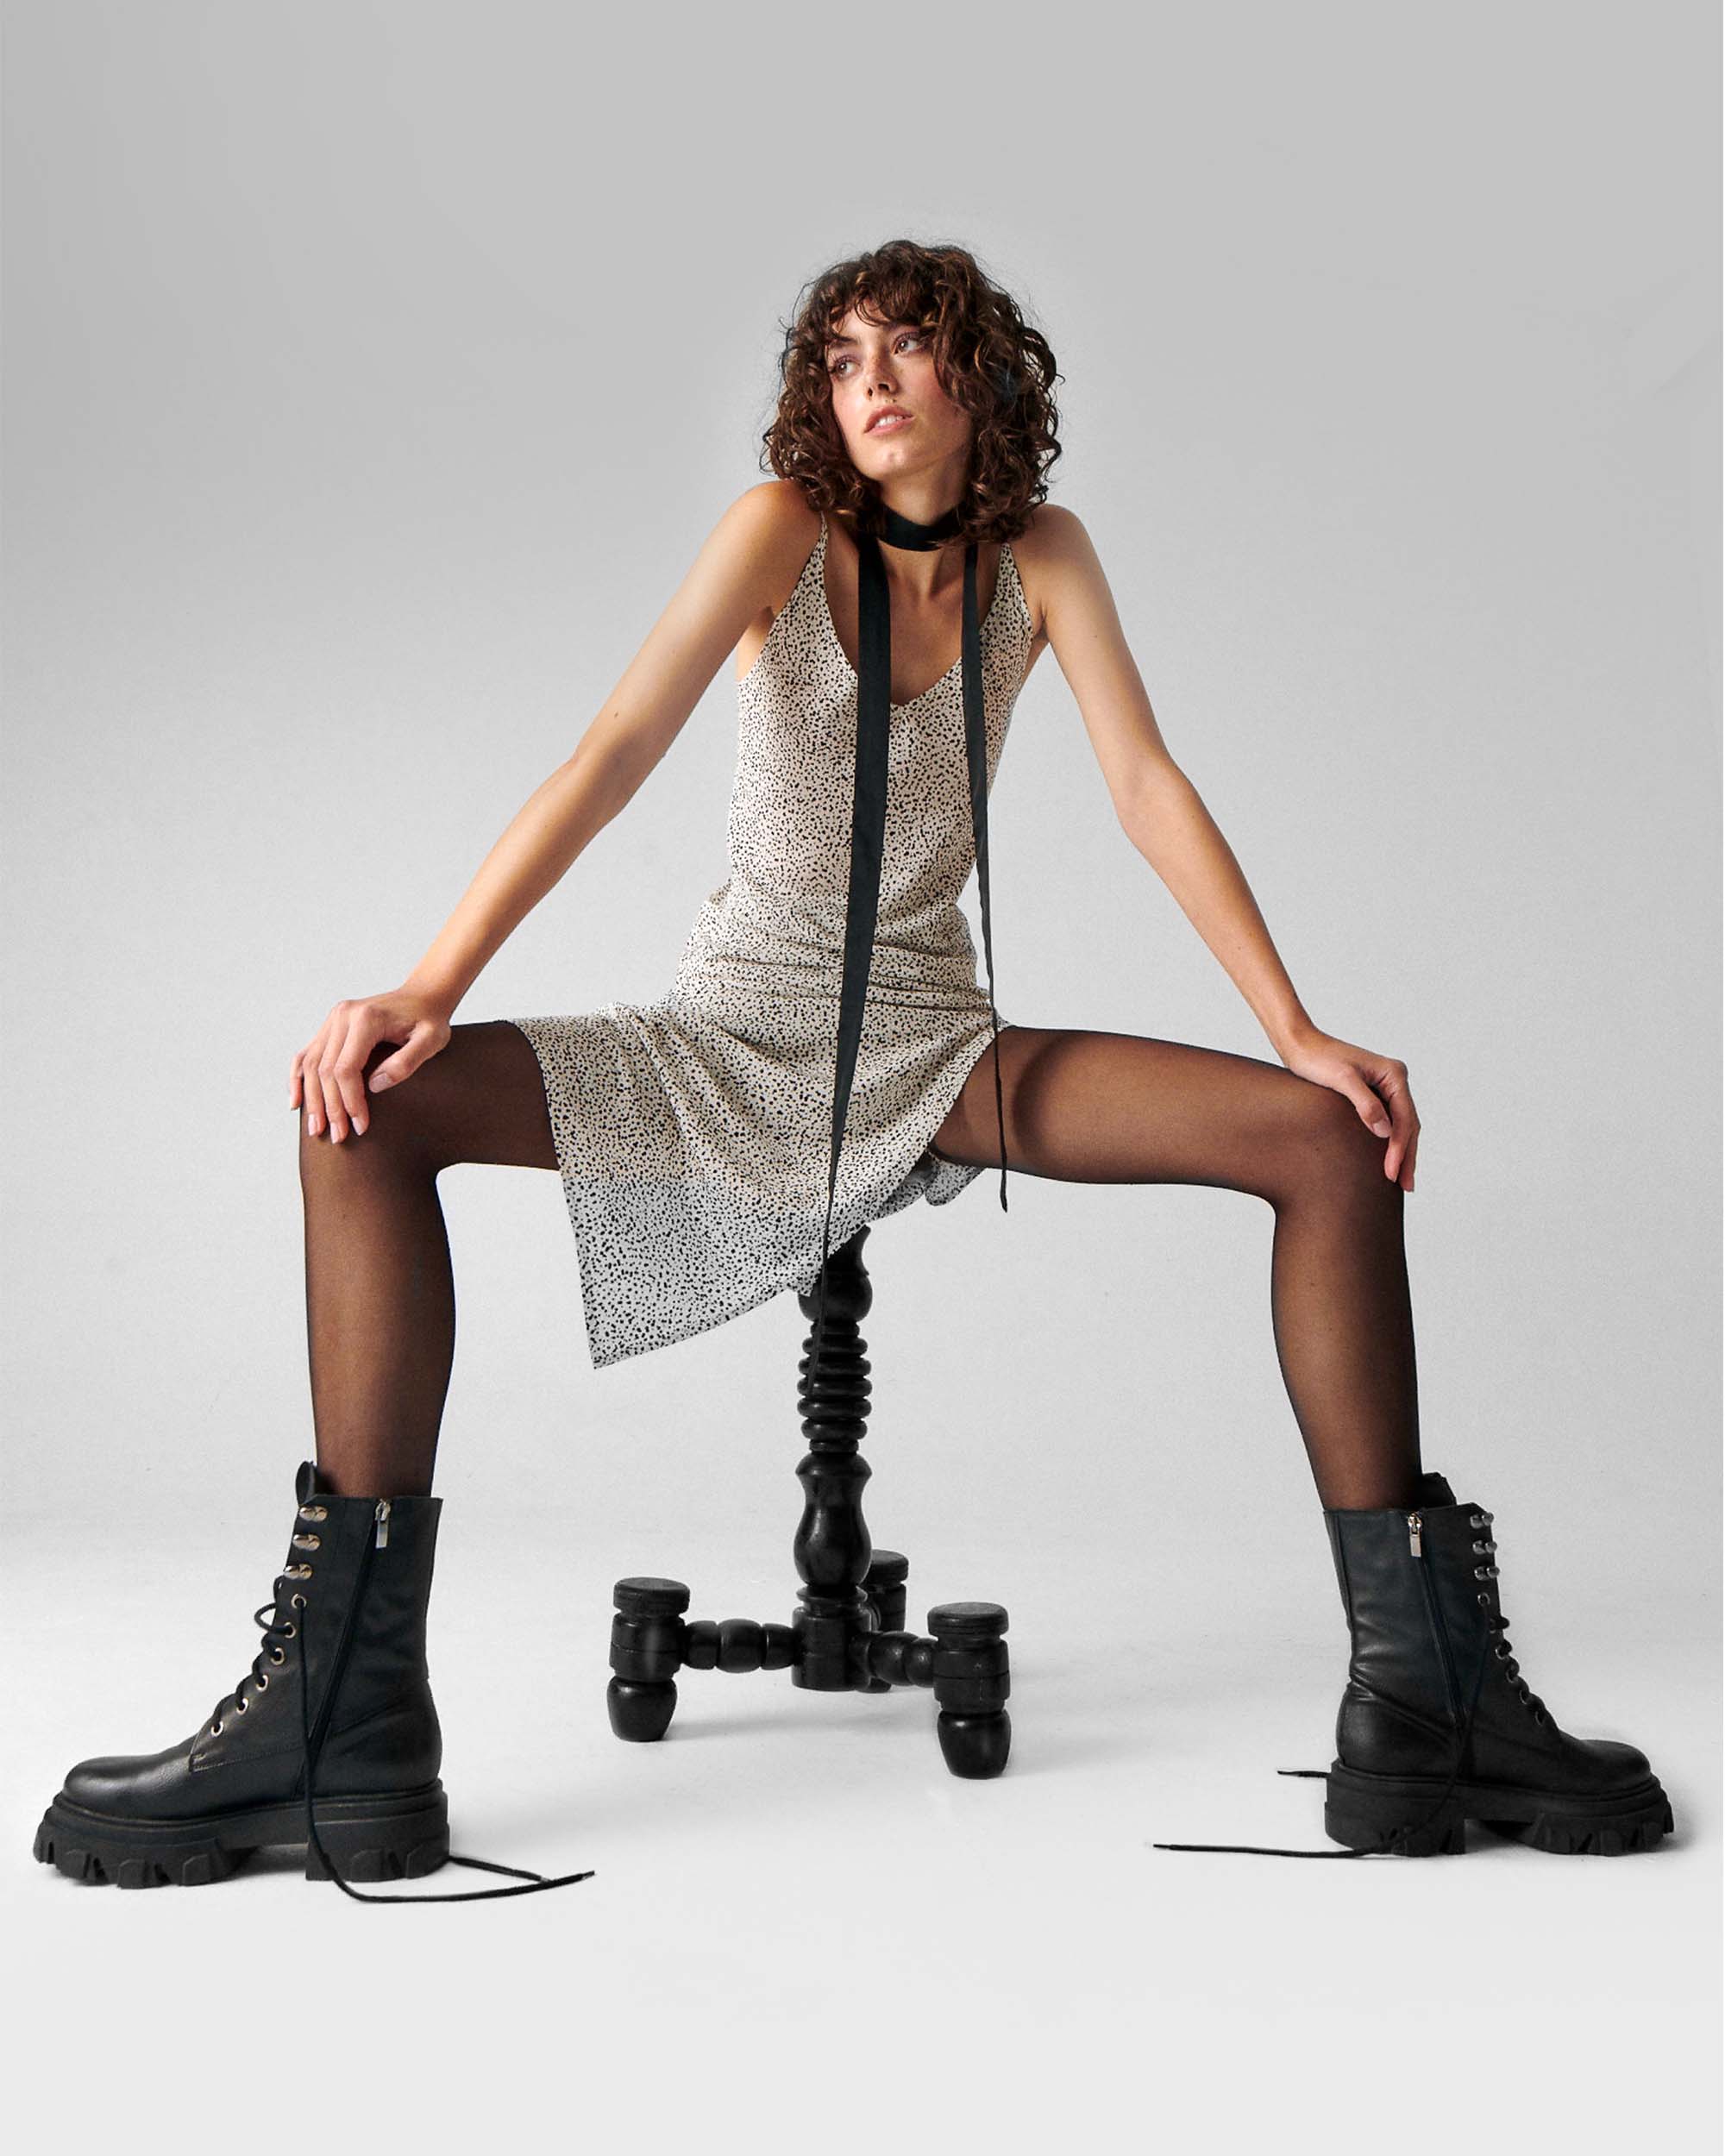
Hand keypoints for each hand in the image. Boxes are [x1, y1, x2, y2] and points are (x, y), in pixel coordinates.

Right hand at [290, 988, 452, 1142]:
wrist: (423, 996)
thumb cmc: (430, 1020)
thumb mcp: (431, 1040)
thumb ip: (407, 1062)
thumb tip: (375, 1086)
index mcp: (366, 1019)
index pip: (346, 1068)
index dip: (350, 1101)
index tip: (360, 1126)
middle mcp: (343, 1016)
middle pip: (325, 1070)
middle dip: (330, 1107)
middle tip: (337, 1138)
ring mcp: (333, 1019)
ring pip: (311, 1065)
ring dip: (311, 1099)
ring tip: (315, 1130)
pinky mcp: (330, 1026)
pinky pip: (307, 1054)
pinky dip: (298, 1078)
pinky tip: (296, 1103)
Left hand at [1278, 1027, 1419, 1191]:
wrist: (1300, 1046)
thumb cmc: (1317, 1060)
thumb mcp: (1341, 1080)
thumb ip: (1364, 1103)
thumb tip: (1386, 1131)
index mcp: (1394, 1074)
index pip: (1404, 1118)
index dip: (1400, 1148)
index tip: (1391, 1173)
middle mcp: (1395, 1079)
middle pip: (1409, 1124)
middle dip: (1407, 1156)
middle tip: (1405, 1187)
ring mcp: (1386, 1086)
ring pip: (1402, 1125)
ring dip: (1403, 1151)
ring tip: (1401, 1180)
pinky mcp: (1374, 1093)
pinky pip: (1390, 1121)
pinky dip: (1391, 1141)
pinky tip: (1389, 1158)